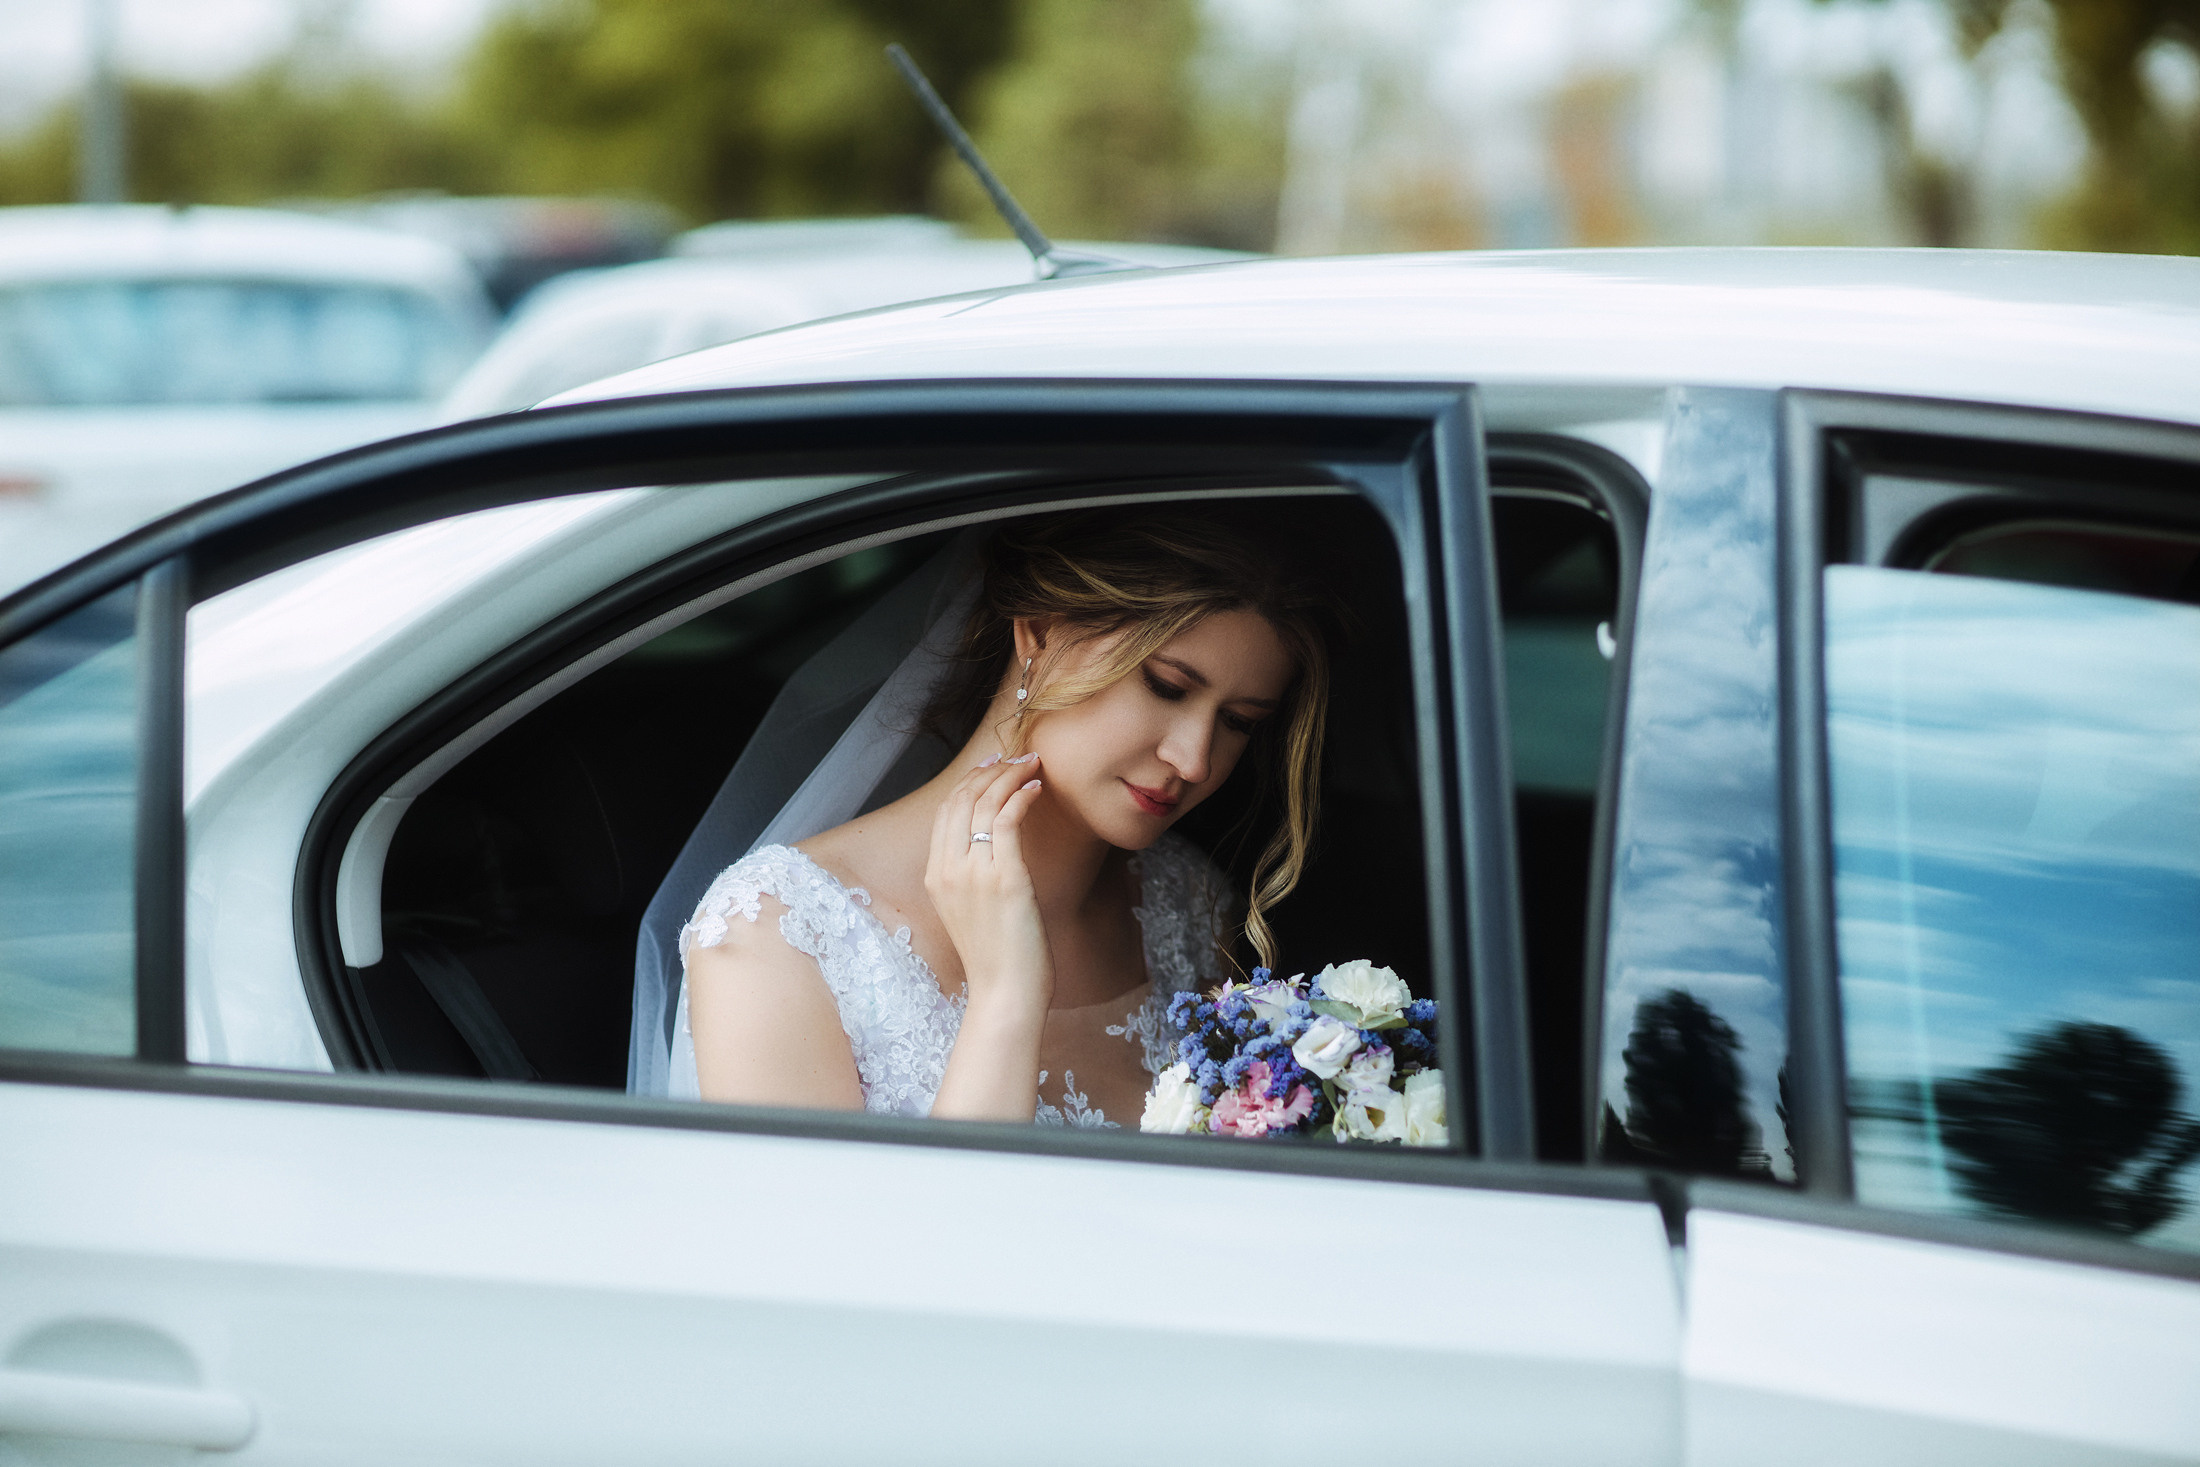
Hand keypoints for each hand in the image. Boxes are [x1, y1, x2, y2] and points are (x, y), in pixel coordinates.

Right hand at [925, 753, 1051, 1023]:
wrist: (1004, 994)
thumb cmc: (997, 959)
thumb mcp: (970, 912)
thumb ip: (972, 878)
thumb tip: (992, 850)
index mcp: (935, 876)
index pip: (946, 812)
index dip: (969, 781)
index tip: (993, 765)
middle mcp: (947, 870)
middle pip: (961, 798)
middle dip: (990, 769)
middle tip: (1016, 756)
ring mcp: (973, 873)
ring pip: (984, 802)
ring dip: (1009, 774)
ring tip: (1032, 764)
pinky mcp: (1004, 878)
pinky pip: (1006, 820)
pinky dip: (1021, 796)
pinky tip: (1036, 789)